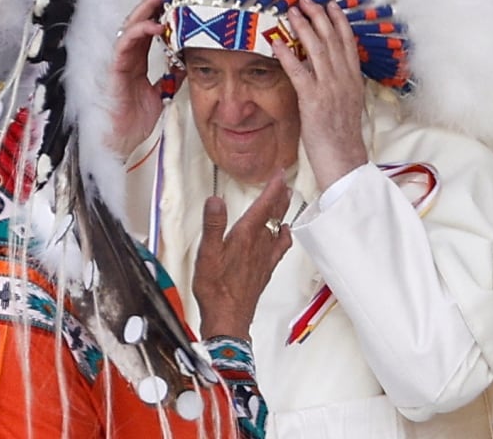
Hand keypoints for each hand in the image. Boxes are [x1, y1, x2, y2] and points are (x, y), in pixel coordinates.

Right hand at [106, 0, 182, 158]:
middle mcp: (128, 55)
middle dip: (156, 0)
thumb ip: (172, 76)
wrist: (120, 139)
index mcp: (137, 58)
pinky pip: (126, 43)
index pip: (150, 26)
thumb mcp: (162, 93)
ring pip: (132, 24)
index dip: (163, 9)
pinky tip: (156, 25)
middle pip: (141, 19)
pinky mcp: (115, 67)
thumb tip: (189, 62)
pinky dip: (140, 31)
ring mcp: (120, 59)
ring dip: (148, 7)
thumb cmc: (135, 119)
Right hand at [194, 174, 292, 340]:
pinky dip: (283, 235)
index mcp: (245, 236)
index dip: (272, 188)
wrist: (228, 318)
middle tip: (283, 181)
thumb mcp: (207, 254)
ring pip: (277, 228)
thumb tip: (215, 200)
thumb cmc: (216, 289)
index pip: (263, 206)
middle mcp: (259, 245)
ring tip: (286, 199)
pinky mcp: (264, 270)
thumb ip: (213, 225)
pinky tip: (284, 234)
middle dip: (279, 196)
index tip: (279, 174)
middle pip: (273, 214)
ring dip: (282, 212)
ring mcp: (264, 258)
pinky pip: (279, 247)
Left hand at [271, 0, 367, 189]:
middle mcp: (344, 80)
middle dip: (318, 17)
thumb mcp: (348, 104)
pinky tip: (276, 42)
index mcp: (354, 80)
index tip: (330, 6)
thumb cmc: (342, 136)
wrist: (343, 158)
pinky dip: (287, 54)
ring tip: (292, 12)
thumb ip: (342, 84)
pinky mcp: (313, 100)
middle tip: (305, 1)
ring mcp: (329, 88)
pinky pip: (298, 72)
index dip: (339, 22)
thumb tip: (332, 71)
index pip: (348, 43)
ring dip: (303, 28)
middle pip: (332, 40)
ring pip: (317, 49)